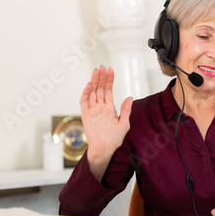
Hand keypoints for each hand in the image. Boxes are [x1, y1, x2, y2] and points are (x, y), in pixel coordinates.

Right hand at [80, 65, 132, 179]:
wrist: (105, 149)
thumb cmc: (114, 139)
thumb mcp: (124, 124)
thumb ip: (126, 110)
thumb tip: (130, 97)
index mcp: (109, 108)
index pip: (108, 90)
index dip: (109, 80)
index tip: (110, 70)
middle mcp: (100, 107)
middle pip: (100, 89)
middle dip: (101, 77)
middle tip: (102, 67)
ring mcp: (92, 110)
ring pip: (92, 92)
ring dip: (94, 82)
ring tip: (96, 71)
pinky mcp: (86, 115)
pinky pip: (84, 102)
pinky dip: (86, 93)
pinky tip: (89, 85)